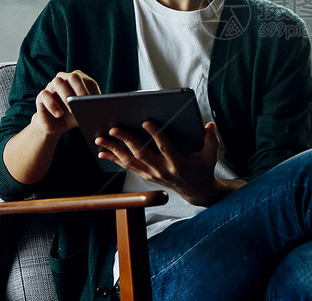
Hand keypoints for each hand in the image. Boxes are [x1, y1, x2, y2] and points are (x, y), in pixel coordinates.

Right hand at [32, 70, 100, 136]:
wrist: (57, 125)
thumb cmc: (74, 116)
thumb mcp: (85, 112)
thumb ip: (92, 108)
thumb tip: (101, 108)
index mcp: (78, 80)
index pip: (85, 79)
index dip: (90, 89)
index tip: (94, 101)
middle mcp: (64, 79)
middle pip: (72, 77)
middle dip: (80, 89)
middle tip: (84, 102)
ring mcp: (52, 86)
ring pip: (58, 82)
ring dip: (66, 95)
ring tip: (72, 110)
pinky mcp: (41, 96)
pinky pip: (45, 95)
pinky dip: (53, 105)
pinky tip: (59, 115)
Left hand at [97, 121, 237, 205]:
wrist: (196, 191)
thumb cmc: (203, 169)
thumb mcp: (210, 156)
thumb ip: (211, 140)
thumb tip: (209, 125)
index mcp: (177, 163)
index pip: (164, 147)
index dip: (155, 134)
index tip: (145, 121)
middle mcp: (162, 170)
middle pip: (141, 154)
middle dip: (126, 140)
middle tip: (114, 129)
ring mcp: (152, 174)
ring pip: (130, 161)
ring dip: (113, 150)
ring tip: (100, 140)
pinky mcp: (146, 176)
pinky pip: (128, 167)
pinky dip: (114, 159)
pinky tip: (103, 153)